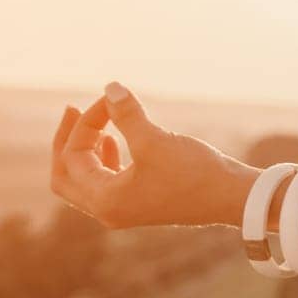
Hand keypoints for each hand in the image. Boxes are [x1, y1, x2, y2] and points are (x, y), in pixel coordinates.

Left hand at [49, 81, 250, 228]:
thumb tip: (110, 87)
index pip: (73, 158)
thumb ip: (127, 113)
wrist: (232, 197)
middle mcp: (109, 210)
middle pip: (65, 176)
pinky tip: (114, 141)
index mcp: (105, 200)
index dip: (85, 124)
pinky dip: (103, 159)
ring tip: (97, 123)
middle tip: (72, 110)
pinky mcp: (141, 203)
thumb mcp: (155, 140)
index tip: (108, 101)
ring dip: (85, 148)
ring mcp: (124, 209)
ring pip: (85, 179)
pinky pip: (105, 182)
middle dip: (67, 141)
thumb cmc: (194, 173)